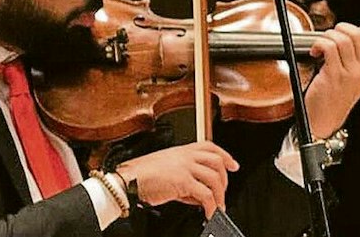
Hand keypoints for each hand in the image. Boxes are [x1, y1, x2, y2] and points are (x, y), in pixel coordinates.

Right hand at [117, 142, 239, 214]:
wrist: (127, 180)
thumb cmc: (140, 176)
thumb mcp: (166, 170)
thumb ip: (184, 178)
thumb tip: (198, 195)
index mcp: (182, 150)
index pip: (210, 147)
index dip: (225, 156)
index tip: (233, 165)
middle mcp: (186, 156)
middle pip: (217, 163)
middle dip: (224, 179)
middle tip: (223, 193)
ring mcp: (186, 167)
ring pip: (214, 179)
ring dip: (220, 195)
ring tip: (218, 207)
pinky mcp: (183, 182)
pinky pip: (205, 194)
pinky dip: (211, 205)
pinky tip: (210, 213)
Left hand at [302, 22, 359, 138]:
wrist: (324, 120)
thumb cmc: (336, 98)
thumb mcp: (355, 79)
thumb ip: (358, 59)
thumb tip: (352, 35)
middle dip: (343, 28)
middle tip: (334, 34)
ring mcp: (349, 73)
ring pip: (342, 39)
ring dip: (328, 36)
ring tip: (321, 44)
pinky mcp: (332, 75)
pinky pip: (328, 47)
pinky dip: (319, 44)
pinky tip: (315, 51)